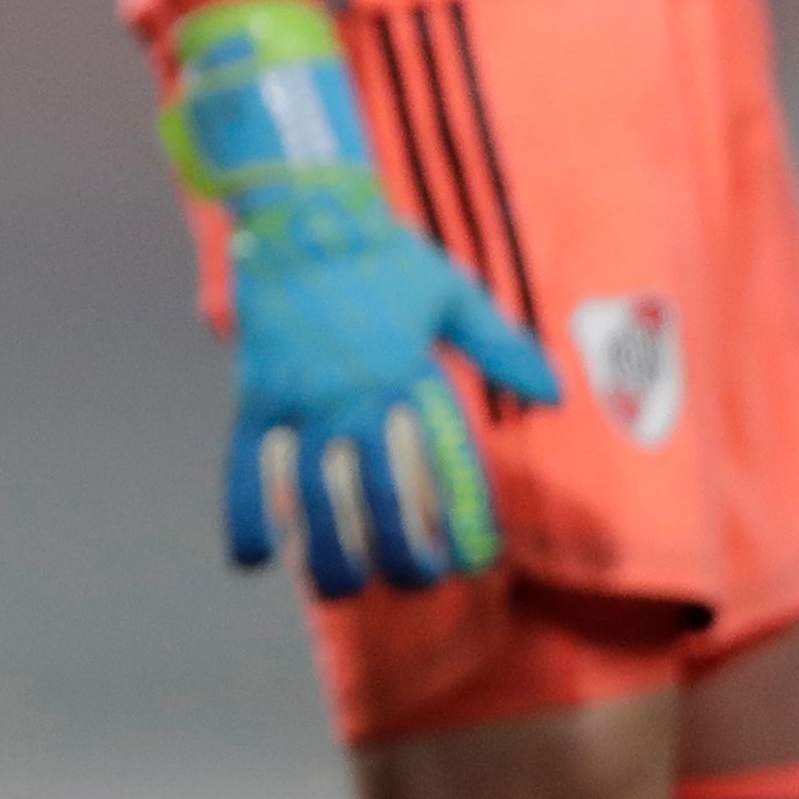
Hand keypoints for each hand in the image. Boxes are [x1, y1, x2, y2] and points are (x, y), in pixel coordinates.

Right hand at [163, 0, 556, 600]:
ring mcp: (302, 396)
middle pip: (380, 498)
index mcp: (412, 374)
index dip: (459, 523)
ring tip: (338, 588)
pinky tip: (251, 559)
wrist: (301, 210)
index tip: (472, 561)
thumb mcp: (453, 292)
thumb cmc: (383, 254)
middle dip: (397, 554)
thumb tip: (552, 395)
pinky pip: (246, 466)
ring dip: (325, 551)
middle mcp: (358, 394)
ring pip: (313, 496)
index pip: (445, 468)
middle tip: (410, 585)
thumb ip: (502, 346)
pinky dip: (246, 514)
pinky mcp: (257, 393)